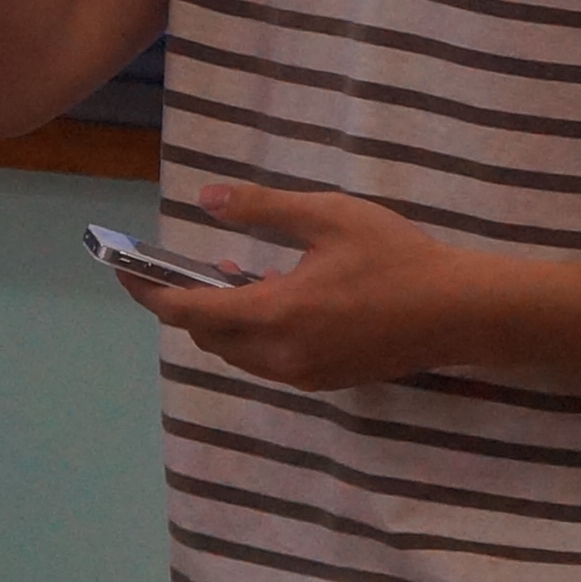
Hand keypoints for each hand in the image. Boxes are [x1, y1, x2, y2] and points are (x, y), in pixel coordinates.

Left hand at [121, 183, 501, 391]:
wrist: (457, 311)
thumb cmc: (396, 256)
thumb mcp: (328, 217)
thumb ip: (262, 210)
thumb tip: (206, 200)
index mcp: (275, 315)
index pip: (189, 311)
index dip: (149, 291)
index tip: (123, 272)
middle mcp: (280, 356)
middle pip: (208, 336)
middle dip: (186, 303)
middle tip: (181, 264)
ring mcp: (302, 375)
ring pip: (237, 352)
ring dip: (222, 318)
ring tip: (234, 271)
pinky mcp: (323, 381)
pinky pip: (266, 360)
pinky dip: (252, 331)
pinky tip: (274, 294)